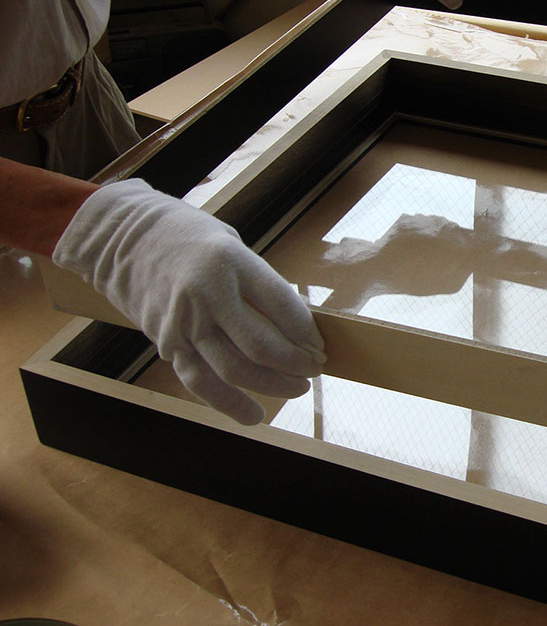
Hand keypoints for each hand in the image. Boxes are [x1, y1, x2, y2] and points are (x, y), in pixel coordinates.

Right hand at [52, 179, 325, 424]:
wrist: (120, 237)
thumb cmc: (189, 237)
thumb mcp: (231, 244)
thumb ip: (258, 283)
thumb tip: (298, 326)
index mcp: (232, 261)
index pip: (283, 306)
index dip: (308, 333)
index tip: (320, 344)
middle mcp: (208, 294)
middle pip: (261, 346)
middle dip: (297, 364)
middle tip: (315, 369)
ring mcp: (183, 322)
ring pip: (234, 371)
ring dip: (272, 386)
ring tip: (297, 389)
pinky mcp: (165, 342)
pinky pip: (200, 381)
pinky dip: (229, 403)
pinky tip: (253, 414)